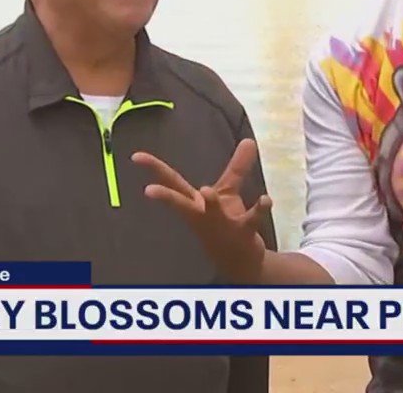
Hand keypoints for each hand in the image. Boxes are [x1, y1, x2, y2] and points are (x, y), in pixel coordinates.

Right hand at [131, 139, 272, 284]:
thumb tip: (248, 140)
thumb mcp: (229, 192)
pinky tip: (266, 199)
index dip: (154, 168)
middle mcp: (203, 215)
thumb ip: (237, 166)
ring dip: (211, 203)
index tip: (135, 156)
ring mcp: (221, 225)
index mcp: (194, 203)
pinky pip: (251, 219)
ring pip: (213, 213)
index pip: (172, 182)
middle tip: (148, 190)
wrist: (240, 262)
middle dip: (166, 197)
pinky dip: (259, 209)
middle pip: (181, 204)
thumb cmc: (226, 223)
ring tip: (207, 190)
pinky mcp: (243, 232)